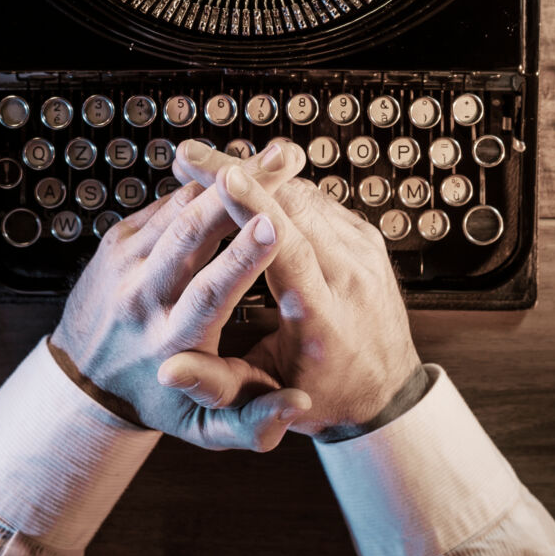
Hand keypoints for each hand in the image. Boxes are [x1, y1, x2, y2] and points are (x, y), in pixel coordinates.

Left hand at [48, 167, 312, 450]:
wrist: (83, 381)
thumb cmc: (158, 400)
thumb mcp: (202, 430)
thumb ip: (253, 424)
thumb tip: (301, 405)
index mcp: (171, 342)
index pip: (208, 293)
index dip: (242, 257)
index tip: (273, 225)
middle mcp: (144, 298)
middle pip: (190, 234)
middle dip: (239, 194)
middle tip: (285, 163)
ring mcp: (126, 265)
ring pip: (178, 208)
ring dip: (227, 177)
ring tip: (275, 156)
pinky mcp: (117, 242)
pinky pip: (165, 205)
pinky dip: (202, 185)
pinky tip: (238, 169)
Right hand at [161, 141, 422, 436]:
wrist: (388, 394)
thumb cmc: (322, 398)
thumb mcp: (265, 396)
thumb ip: (214, 383)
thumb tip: (167, 371)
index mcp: (324, 316)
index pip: (290, 247)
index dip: (254, 208)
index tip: (223, 177)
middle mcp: (351, 276)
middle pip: (295, 206)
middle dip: (239, 175)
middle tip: (189, 157)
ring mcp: (364, 252)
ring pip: (305, 194)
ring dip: (256, 176)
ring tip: (206, 164)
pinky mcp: (367, 239)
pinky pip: (317, 201)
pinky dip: (278, 188)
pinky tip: (245, 184)